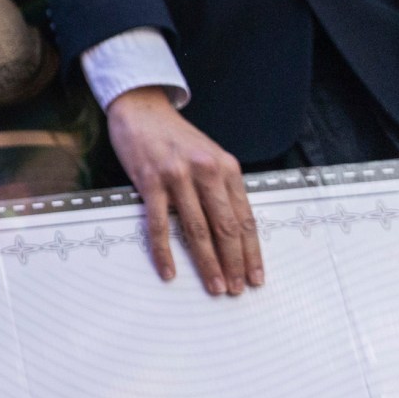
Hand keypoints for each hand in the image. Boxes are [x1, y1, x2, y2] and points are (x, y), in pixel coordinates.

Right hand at [107, 86, 262, 295]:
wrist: (141, 108)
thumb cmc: (176, 136)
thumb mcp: (209, 156)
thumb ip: (221, 188)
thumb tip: (234, 232)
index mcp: (226, 167)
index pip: (245, 218)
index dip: (252, 251)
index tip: (256, 276)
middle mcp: (205, 171)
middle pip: (225, 227)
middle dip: (234, 263)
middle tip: (238, 289)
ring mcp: (177, 176)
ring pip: (197, 229)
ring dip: (207, 263)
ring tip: (215, 287)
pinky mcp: (150, 181)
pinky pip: (159, 224)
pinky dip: (164, 251)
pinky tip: (169, 271)